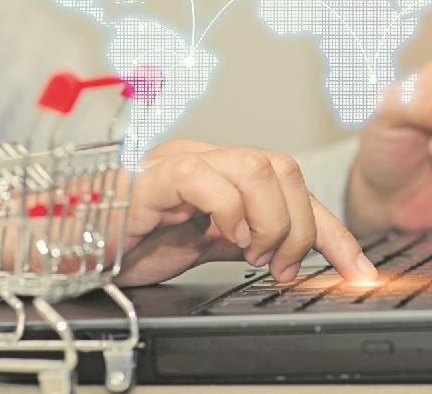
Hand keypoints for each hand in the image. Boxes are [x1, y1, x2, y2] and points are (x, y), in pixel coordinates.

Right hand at [115, 139, 376, 285]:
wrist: (72, 245)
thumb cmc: (132, 243)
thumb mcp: (209, 249)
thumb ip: (252, 244)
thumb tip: (298, 260)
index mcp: (228, 176)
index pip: (297, 191)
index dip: (334, 232)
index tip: (358, 271)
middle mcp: (212, 161)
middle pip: (286, 169)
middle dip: (300, 226)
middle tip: (279, 266)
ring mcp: (185, 163)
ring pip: (259, 166)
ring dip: (270, 221)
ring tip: (252, 254)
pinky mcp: (155, 176)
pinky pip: (206, 178)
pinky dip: (229, 211)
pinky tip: (224, 237)